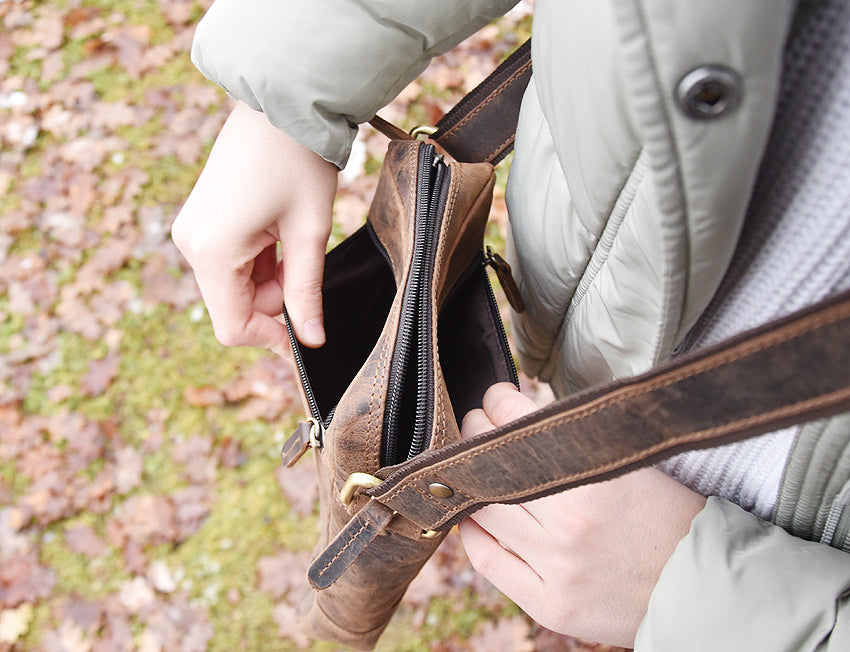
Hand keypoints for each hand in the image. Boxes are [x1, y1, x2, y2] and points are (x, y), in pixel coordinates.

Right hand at [172, 101, 337, 352]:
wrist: (280, 104)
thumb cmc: (298, 162)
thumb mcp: (309, 233)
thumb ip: (306, 292)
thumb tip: (312, 341)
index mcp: (213, 252)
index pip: (233, 328)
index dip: (271, 340)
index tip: (305, 337)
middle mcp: (192, 245)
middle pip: (234, 308)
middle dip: (275, 304)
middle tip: (307, 267)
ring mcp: (193, 231)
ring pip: (234, 287)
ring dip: (270, 281)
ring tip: (296, 240)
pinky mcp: (202, 221)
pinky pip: (230, 263)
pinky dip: (260, 264)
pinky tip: (280, 234)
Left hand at [457, 383, 706, 647]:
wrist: (706, 587)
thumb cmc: (670, 515)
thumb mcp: (632, 462)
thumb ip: (576, 439)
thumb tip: (520, 410)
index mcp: (595, 482)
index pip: (518, 424)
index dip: (497, 402)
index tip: (494, 397)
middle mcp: (569, 526)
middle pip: (491, 465)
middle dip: (477, 434)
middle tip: (478, 425)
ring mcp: (557, 570)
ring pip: (482, 511)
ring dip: (470, 481)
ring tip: (475, 467)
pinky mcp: (550, 605)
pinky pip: (488, 562)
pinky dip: (474, 533)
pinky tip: (477, 515)